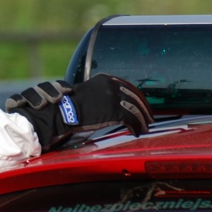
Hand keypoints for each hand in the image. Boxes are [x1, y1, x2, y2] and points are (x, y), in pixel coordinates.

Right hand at [7, 73, 153, 150]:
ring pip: (135, 109)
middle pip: (135, 97)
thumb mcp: (89, 95)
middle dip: (144, 109)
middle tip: (149, 119)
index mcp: (106, 79)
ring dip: (142, 120)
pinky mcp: (114, 110)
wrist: (62, 112)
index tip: (143, 107)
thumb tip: (112, 105)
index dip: (138, 98)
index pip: (128, 87)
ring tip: (145, 128)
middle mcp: (112, 85)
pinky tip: (137, 132)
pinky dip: (137, 126)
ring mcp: (114, 97)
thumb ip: (102, 96)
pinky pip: (132, 119)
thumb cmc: (71, 107)